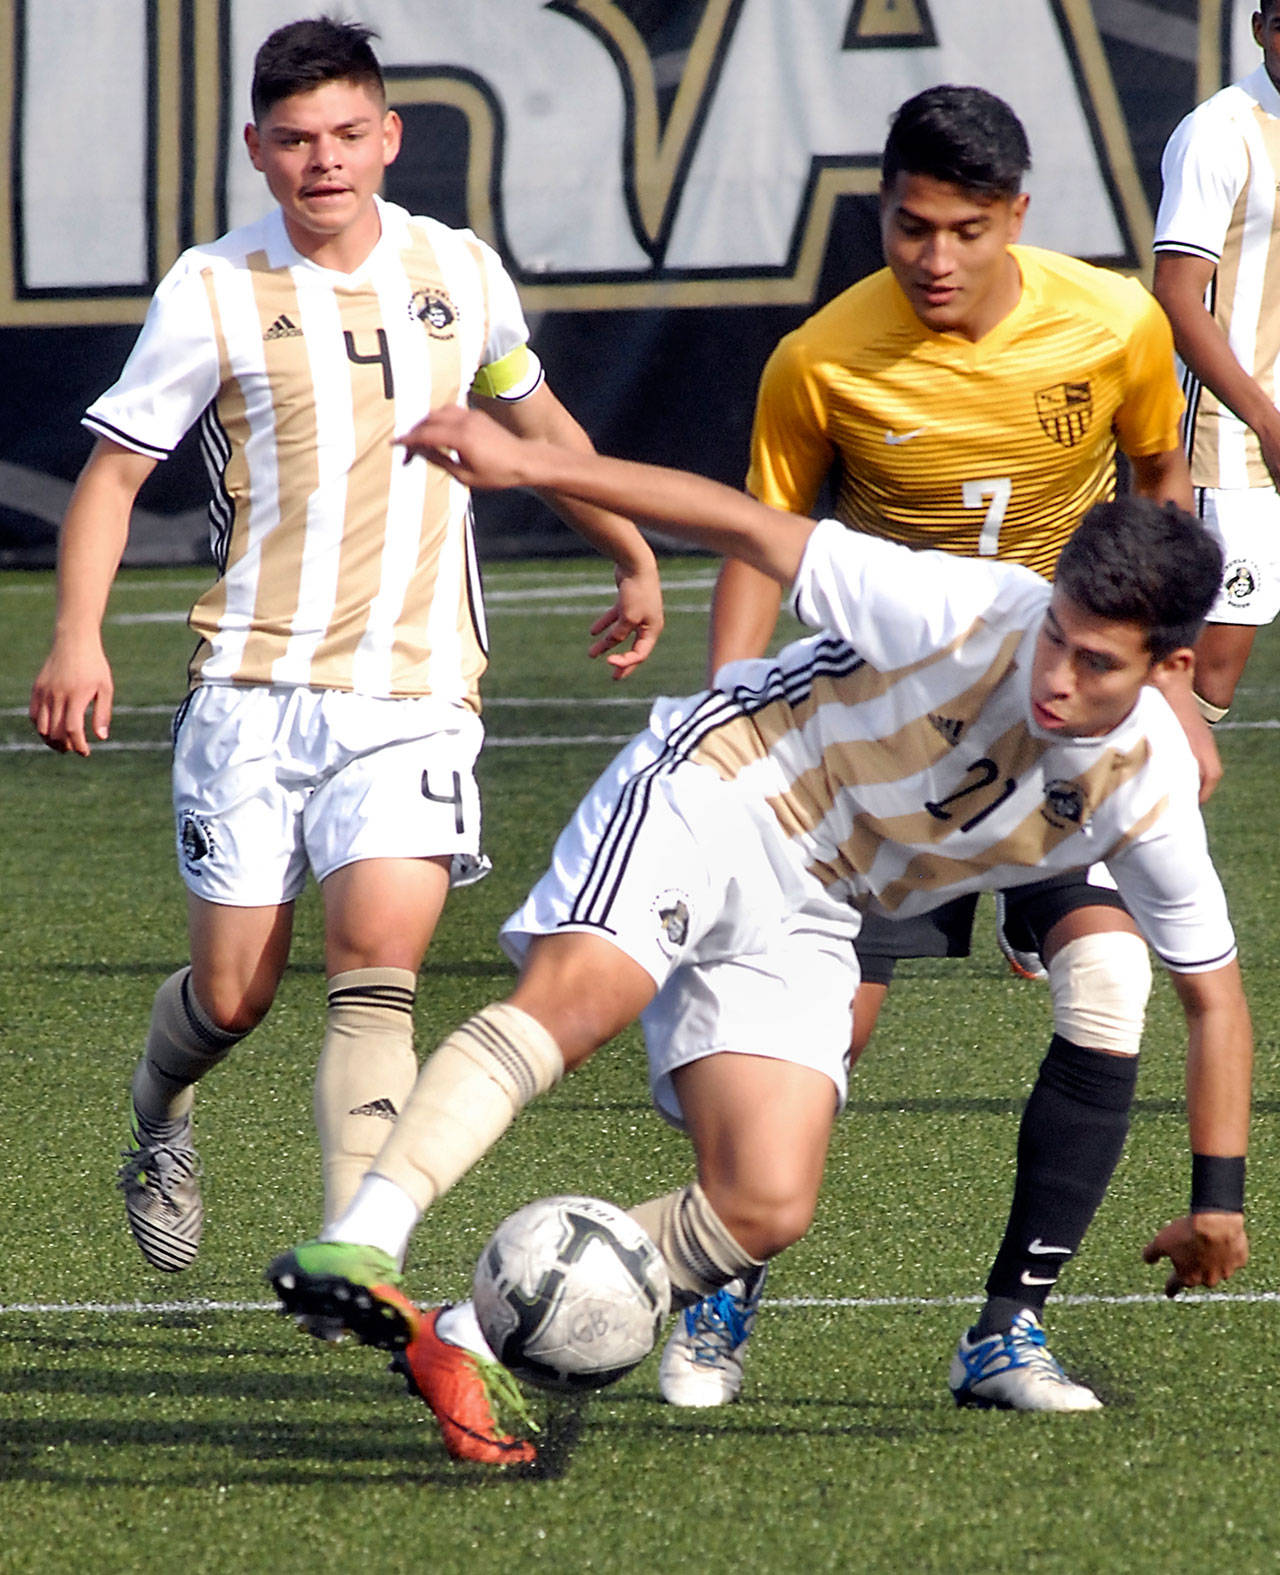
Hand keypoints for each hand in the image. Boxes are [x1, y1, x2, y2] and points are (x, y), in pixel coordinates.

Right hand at [29, 637, 113, 755]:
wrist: (73, 641)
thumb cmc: (94, 666)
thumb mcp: (105, 688)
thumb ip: (103, 713)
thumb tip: (101, 738)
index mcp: (77, 696)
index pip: (73, 729)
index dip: (79, 745)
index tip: (85, 753)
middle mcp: (57, 696)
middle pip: (56, 732)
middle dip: (65, 746)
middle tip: (74, 749)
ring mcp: (44, 693)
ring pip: (41, 727)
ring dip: (51, 740)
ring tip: (62, 744)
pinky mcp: (36, 689)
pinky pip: (33, 715)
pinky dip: (40, 727)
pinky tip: (51, 730)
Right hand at [395, 405, 530, 489]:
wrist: (525, 461)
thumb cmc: (499, 473)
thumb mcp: (465, 476)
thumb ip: (440, 461)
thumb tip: (421, 452)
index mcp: (460, 437)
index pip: (425, 435)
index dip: (408, 440)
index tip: (395, 445)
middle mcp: (464, 421)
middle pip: (429, 420)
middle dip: (414, 432)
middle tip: (406, 447)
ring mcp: (471, 416)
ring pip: (439, 412)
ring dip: (426, 423)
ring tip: (419, 438)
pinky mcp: (477, 416)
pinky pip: (451, 412)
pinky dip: (439, 419)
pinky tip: (437, 431)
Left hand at [587, 561, 663, 678]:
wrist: (636, 563)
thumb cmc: (636, 591)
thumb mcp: (627, 618)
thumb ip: (619, 634)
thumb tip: (611, 643)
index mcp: (653, 630)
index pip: (640, 654)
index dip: (625, 662)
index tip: (609, 662)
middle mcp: (647, 624)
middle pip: (634, 649)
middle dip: (622, 663)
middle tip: (613, 677)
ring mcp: (637, 613)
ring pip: (620, 634)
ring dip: (606, 644)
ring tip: (591, 654)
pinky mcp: (627, 603)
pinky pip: (615, 619)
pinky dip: (604, 624)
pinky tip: (592, 632)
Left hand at [1142, 1211, 1247, 1296]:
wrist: (1215, 1222)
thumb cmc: (1186, 1233)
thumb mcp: (1161, 1241)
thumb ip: (1151, 1253)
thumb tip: (1147, 1260)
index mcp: (1187, 1277)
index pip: (1175, 1285)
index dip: (1171, 1287)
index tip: (1169, 1293)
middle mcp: (1208, 1279)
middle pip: (1198, 1277)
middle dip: (1194, 1268)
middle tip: (1191, 1252)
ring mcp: (1226, 1271)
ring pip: (1217, 1269)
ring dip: (1212, 1260)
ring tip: (1207, 1243)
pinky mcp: (1239, 1260)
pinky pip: (1233, 1258)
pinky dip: (1228, 1252)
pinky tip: (1224, 1241)